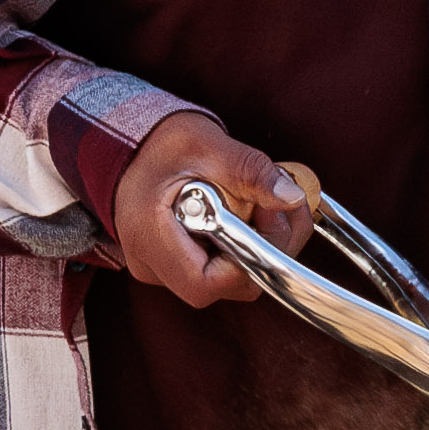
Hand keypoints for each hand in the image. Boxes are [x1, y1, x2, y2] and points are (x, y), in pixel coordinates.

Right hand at [118, 105, 318, 309]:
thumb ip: (250, 170)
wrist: (137, 148)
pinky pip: (225, 268)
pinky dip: (249, 243)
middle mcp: (151, 264)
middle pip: (227, 285)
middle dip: (267, 247)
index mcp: (147, 236)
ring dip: (264, 244)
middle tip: (278, 203)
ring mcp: (164, 269)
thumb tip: (290, 197)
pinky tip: (254, 211)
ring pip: (232, 279)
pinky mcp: (180, 266)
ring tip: (267, 201)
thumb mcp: (207, 145)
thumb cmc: (161, 144)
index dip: (248, 260)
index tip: (267, 214)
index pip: (206, 283)